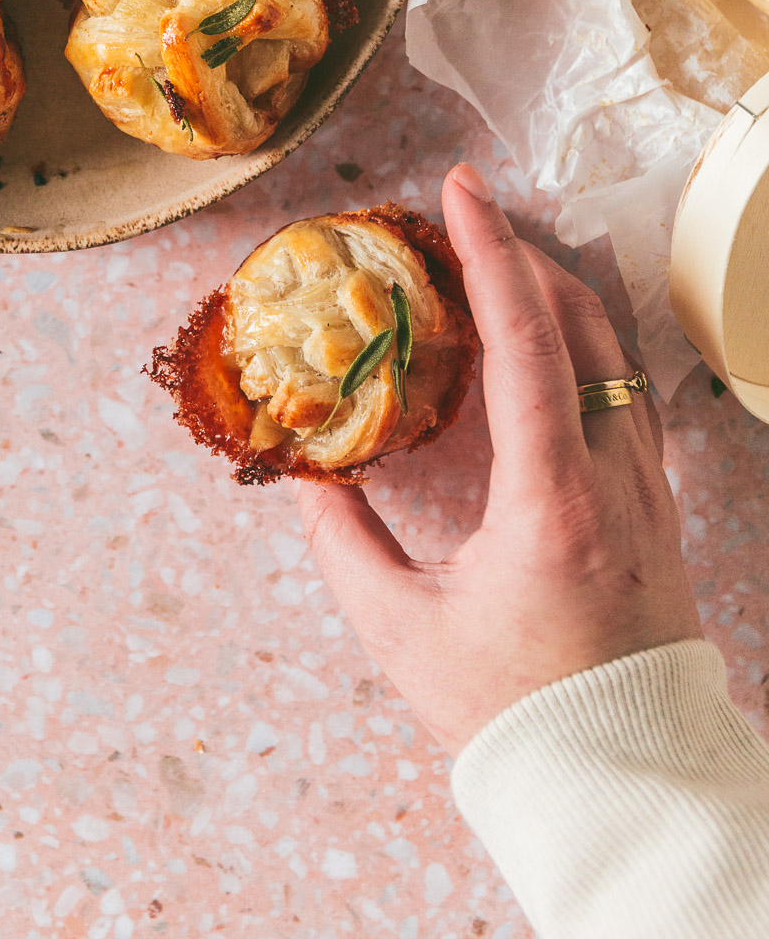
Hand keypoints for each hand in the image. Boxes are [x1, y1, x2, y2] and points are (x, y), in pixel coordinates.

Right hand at [295, 164, 701, 754]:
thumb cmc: (511, 710)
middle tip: (460, 221)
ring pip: (616, 353)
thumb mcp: (403, 631)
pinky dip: (583, 345)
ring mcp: (649, 489)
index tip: (460, 190)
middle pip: (582, 324)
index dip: (490, 254)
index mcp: (554, 498)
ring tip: (495, 264)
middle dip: (520, 254)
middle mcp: (616, 477)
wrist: (618, 776)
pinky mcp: (658, 507)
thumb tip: (308, 478)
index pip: (529, 341)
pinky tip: (545, 345)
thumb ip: (343, 543)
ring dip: (557, 293)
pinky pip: (627, 393)